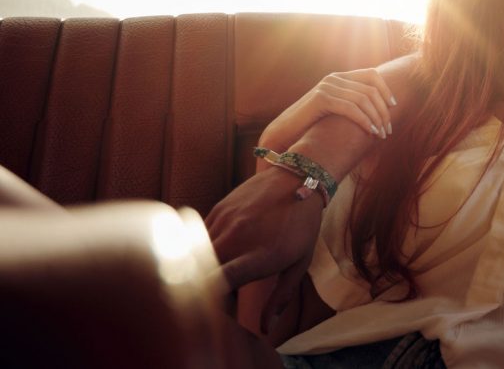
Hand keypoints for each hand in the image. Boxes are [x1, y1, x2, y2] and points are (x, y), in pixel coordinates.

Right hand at [204, 168, 323, 331]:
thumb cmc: (303, 225)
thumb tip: (266, 328)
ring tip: (219, 271)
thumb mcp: (299, 263)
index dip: (212, 299)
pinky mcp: (219, 209)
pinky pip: (200, 235)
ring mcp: (226, 221)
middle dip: (204, 288)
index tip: (216, 309)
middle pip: (202, 271)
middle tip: (219, 295)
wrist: (299, 178)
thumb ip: (280, 297)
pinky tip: (219, 251)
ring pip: (197, 253)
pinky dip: (203, 248)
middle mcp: (238, 238)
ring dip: (201, 267)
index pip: (222, 282)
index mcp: (260, 256)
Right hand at [260, 68, 395, 149]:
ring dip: (377, 118)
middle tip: (389, 130)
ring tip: (382, 134)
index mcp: (339, 78)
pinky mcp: (321, 99)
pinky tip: (371, 132)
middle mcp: (334, 78)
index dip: (386, 89)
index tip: (394, 107)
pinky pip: (352, 108)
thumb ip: (351, 105)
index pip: (371, 75)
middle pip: (371, 89)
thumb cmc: (312, 126)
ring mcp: (327, 86)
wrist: (284, 133)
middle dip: (384, 111)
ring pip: (364, 99)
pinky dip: (365, 120)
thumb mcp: (335, 111)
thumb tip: (379, 111)